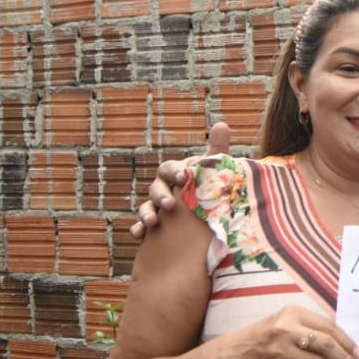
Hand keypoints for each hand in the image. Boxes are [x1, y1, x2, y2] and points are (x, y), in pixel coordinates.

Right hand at [131, 122, 232, 238]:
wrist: (205, 223)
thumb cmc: (208, 191)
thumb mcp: (213, 174)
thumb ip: (217, 151)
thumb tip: (221, 124)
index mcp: (176, 175)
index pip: (170, 169)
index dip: (175, 172)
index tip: (183, 177)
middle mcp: (164, 189)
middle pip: (156, 188)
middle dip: (161, 195)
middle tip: (170, 205)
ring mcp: (156, 207)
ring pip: (146, 207)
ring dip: (146, 213)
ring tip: (153, 222)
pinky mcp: (153, 227)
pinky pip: (140, 227)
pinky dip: (137, 229)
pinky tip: (138, 234)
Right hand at [214, 304, 358, 358]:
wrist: (231, 354)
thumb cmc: (263, 336)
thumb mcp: (284, 321)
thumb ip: (309, 326)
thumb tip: (342, 341)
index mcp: (292, 313)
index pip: (328, 326)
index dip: (346, 341)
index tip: (358, 352)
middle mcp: (287, 330)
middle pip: (326, 345)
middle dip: (345, 358)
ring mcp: (282, 353)